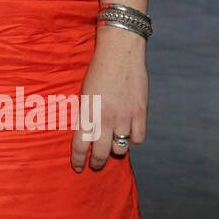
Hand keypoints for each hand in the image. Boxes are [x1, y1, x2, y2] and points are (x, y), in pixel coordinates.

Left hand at [71, 25, 147, 171]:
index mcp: (87, 112)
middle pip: (101, 153)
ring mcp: (125, 116)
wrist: (120, 51)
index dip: (78, 160)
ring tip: (112, 146)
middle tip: (96, 164)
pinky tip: (128, 134)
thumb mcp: (85, 93)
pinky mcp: (140, 112)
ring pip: (120, 148)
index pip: (80, 145)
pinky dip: (133, 140)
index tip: (79, 167)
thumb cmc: (98, 70)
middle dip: (97, 162)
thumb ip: (86, 115)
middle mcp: (105, 117)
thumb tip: (87, 135)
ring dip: (116, 150)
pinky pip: (138, 138)